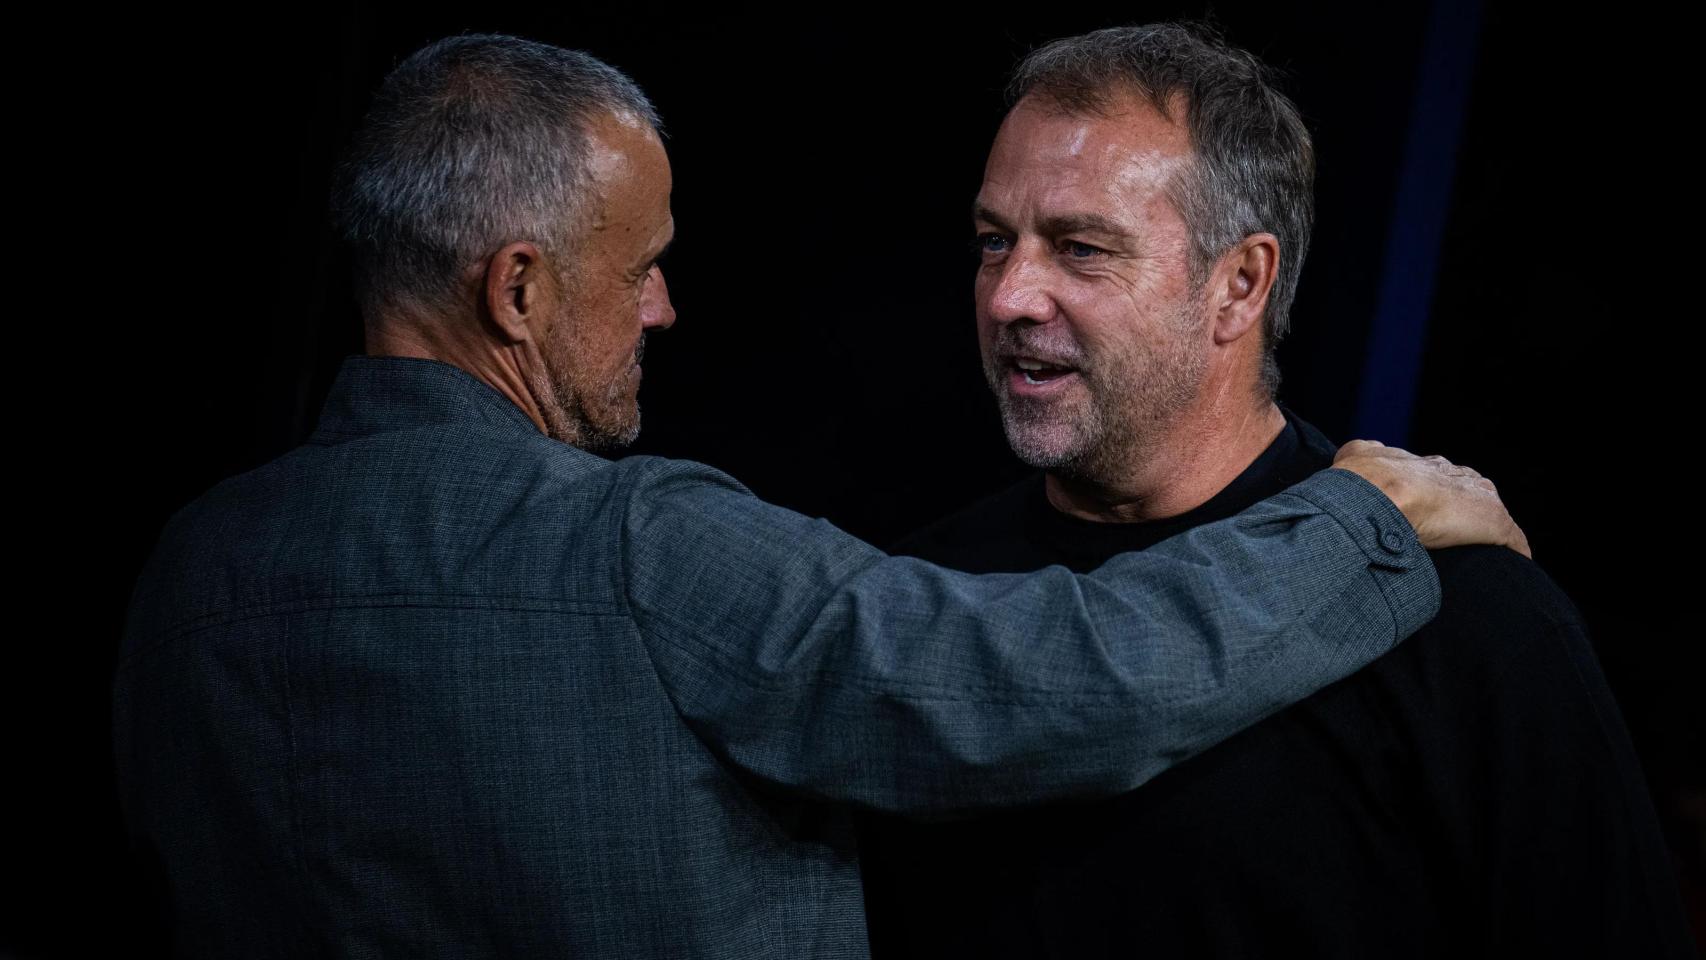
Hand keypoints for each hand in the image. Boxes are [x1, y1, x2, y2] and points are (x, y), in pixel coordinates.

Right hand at [1333, 440, 1530, 558]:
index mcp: (1427, 465)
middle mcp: (1457, 475)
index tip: (1427, 512)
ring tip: (1478, 554)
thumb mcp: (1355, 456)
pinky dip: (1512, 550)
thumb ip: (1362, 452)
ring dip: (1485, 531)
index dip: (1433, 495)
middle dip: (1462, 510)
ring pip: (1490, 513)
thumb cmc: (1364, 481)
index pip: (1439, 477)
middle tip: (1449, 536)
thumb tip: (1361, 451)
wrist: (1380, 495)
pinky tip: (1511, 563)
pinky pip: (1511, 538)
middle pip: (1469, 490)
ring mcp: (1478, 497)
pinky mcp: (1494, 522)